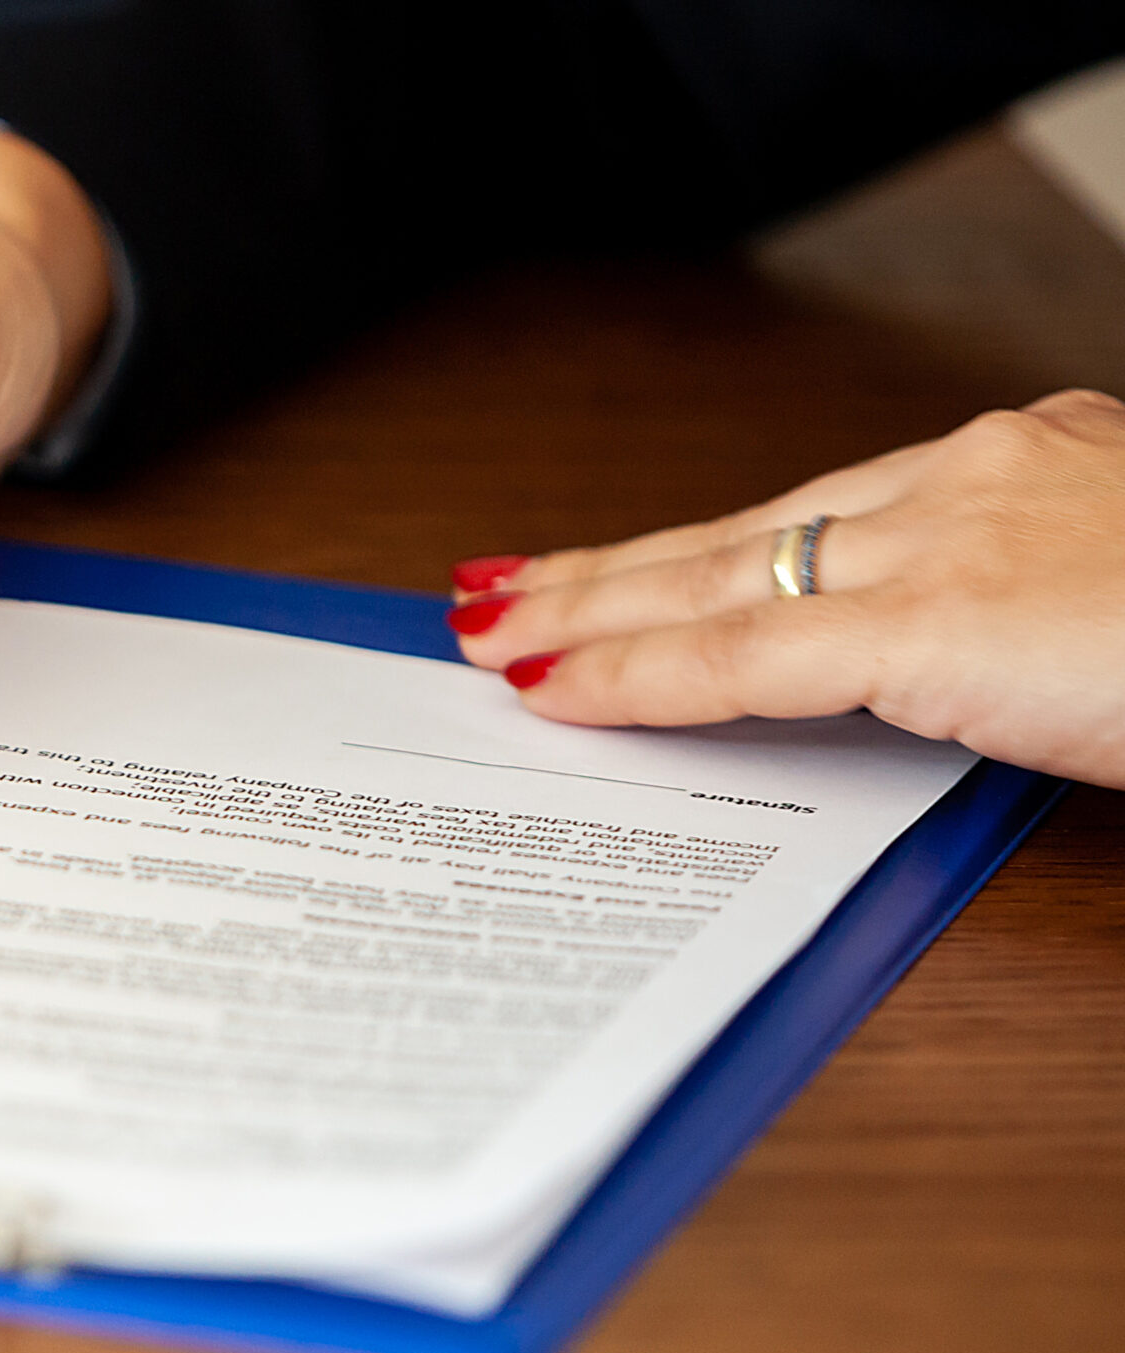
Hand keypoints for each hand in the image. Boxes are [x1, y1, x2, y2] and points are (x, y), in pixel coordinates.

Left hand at [446, 389, 1124, 788]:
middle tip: (501, 593)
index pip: (814, 515)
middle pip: (741, 529)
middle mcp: (969, 479)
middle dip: (608, 569)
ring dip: (589, 609)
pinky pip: (741, 650)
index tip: (613, 572)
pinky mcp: (937, 617)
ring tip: (492, 632)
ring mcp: (948, 540)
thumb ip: (1021, 627)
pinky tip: (556, 684)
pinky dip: (635, 670)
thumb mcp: (1119, 607)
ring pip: (716, 575)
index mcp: (1022, 466)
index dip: (699, 549)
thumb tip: (968, 676)